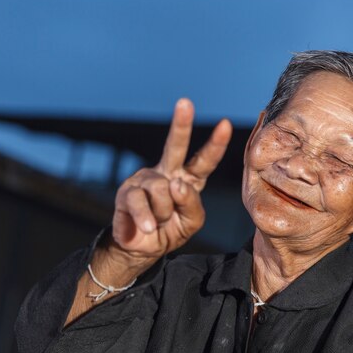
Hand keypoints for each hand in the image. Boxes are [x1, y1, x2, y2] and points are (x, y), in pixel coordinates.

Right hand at [110, 98, 231, 262]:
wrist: (141, 250)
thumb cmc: (170, 231)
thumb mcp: (191, 221)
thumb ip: (192, 203)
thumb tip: (175, 184)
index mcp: (188, 179)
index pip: (203, 160)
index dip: (215, 144)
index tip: (225, 124)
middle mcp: (167, 173)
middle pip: (176, 146)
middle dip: (181, 124)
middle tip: (185, 102)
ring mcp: (145, 180)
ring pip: (162, 191)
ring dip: (164, 213)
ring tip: (158, 223)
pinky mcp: (127, 192)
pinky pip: (140, 203)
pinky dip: (146, 219)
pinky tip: (148, 228)